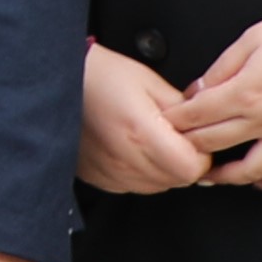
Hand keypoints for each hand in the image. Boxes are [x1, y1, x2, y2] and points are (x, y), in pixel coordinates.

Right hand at [75, 41, 217, 196]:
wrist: (58, 81)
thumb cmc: (100, 75)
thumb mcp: (151, 81)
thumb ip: (183, 109)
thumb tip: (203, 128)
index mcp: (141, 132)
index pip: (191, 168)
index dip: (200, 155)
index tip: (192, 139)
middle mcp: (124, 158)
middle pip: (177, 180)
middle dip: (182, 160)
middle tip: (170, 135)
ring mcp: (109, 172)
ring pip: (157, 186)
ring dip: (162, 168)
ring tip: (148, 140)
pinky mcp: (96, 177)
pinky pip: (132, 186)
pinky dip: (140, 173)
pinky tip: (130, 149)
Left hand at [173, 0, 261, 191]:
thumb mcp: (252, 38)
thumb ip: (222, 68)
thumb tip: (198, 89)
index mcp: (245, 93)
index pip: (197, 115)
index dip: (175, 120)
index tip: (162, 122)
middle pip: (215, 143)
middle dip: (188, 146)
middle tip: (174, 148)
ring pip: (251, 170)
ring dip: (225, 176)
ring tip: (208, 176)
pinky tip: (261, 183)